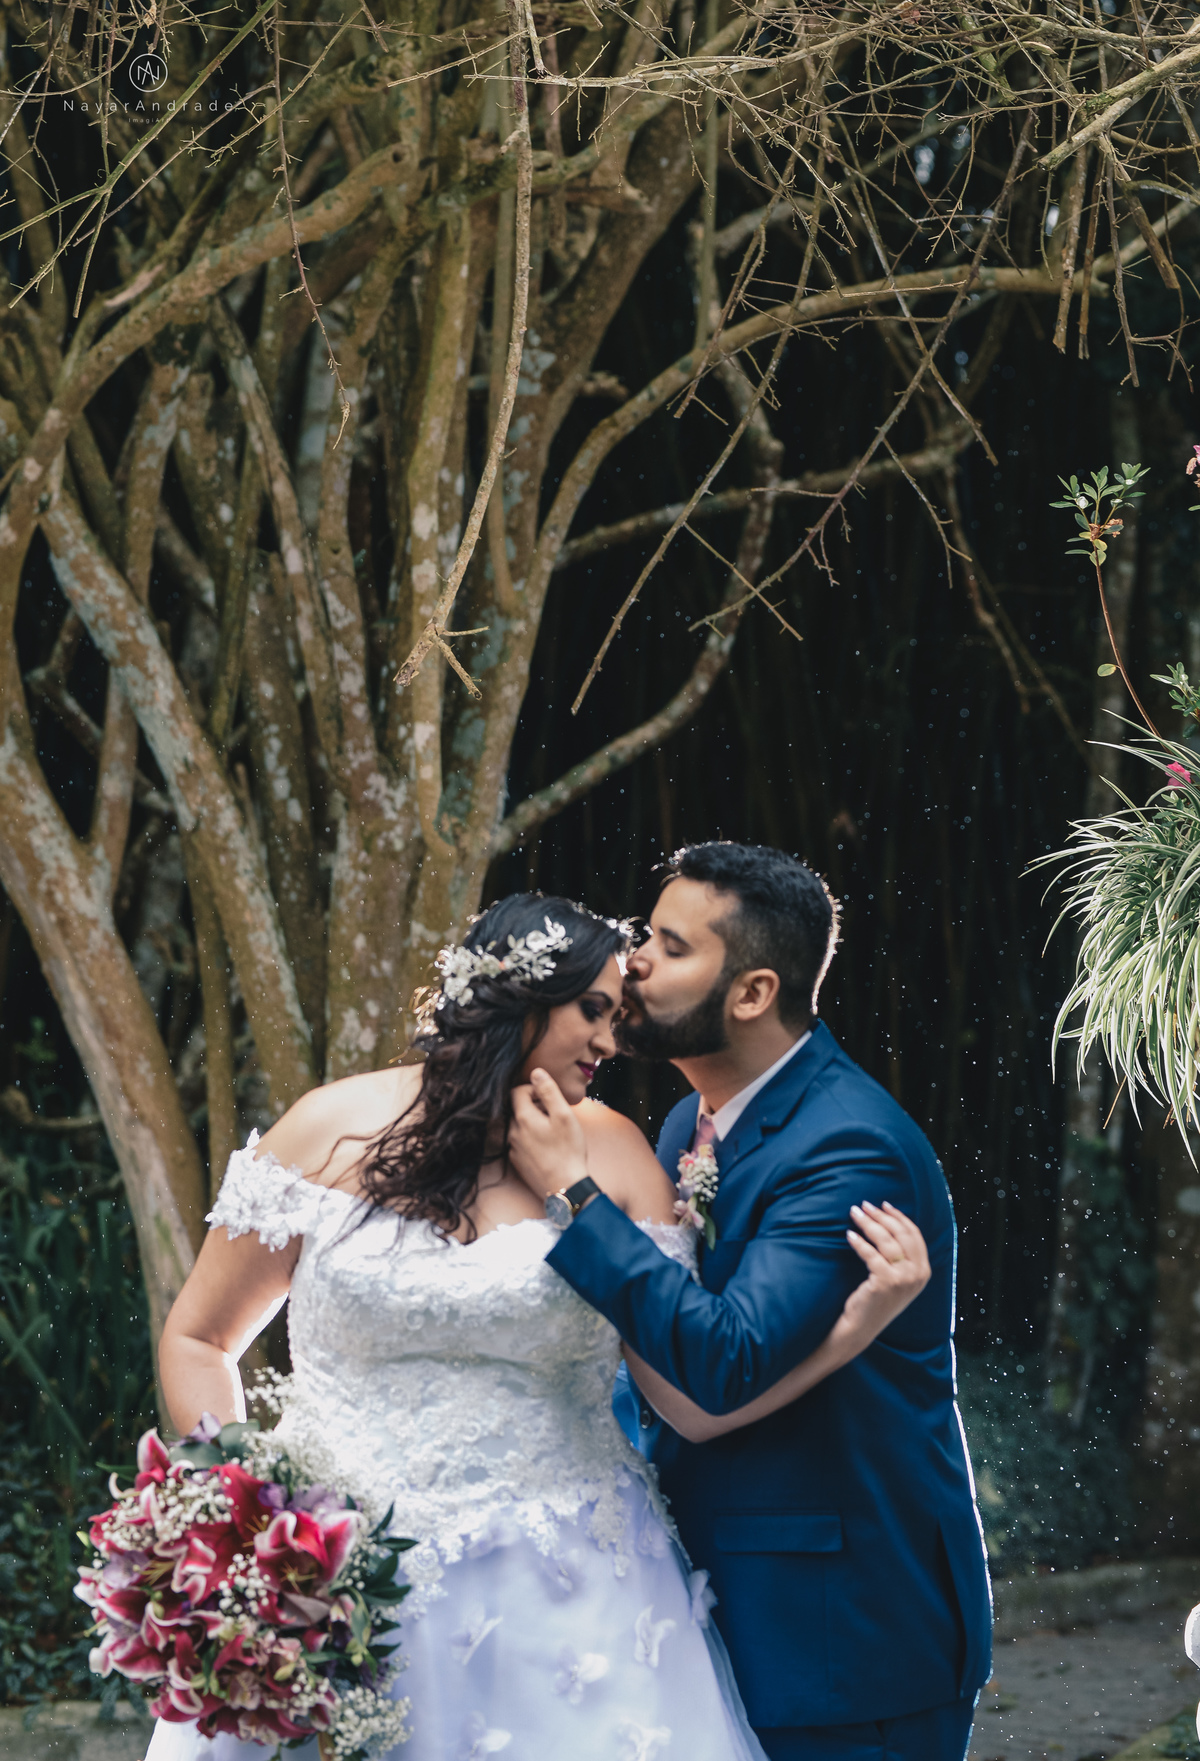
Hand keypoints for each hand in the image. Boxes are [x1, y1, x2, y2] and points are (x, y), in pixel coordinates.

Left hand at [508, 1068, 588, 1200]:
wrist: (565, 1187)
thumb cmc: (568, 1151)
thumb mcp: (564, 1115)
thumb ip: (549, 1091)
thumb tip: (536, 1073)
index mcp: (522, 1118)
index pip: (517, 1091)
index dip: (534, 1089)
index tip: (549, 1098)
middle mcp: (512, 1132)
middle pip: (517, 1108)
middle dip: (533, 1106)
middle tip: (554, 1114)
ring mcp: (512, 1149)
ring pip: (518, 1126)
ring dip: (532, 1122)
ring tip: (552, 1130)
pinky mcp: (517, 1162)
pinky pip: (519, 1142)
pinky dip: (530, 1138)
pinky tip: (547, 1146)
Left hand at [840, 1201, 930, 1339]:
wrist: (861, 1327)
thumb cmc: (875, 1299)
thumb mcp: (897, 1278)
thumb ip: (901, 1257)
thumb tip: (888, 1221)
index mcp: (923, 1271)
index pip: (914, 1236)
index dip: (899, 1217)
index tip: (884, 1205)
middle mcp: (918, 1275)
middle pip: (901, 1235)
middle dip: (882, 1216)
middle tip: (865, 1205)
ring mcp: (903, 1279)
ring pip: (886, 1241)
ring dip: (868, 1224)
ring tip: (854, 1213)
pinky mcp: (886, 1282)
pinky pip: (871, 1254)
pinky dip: (859, 1242)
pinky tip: (850, 1235)